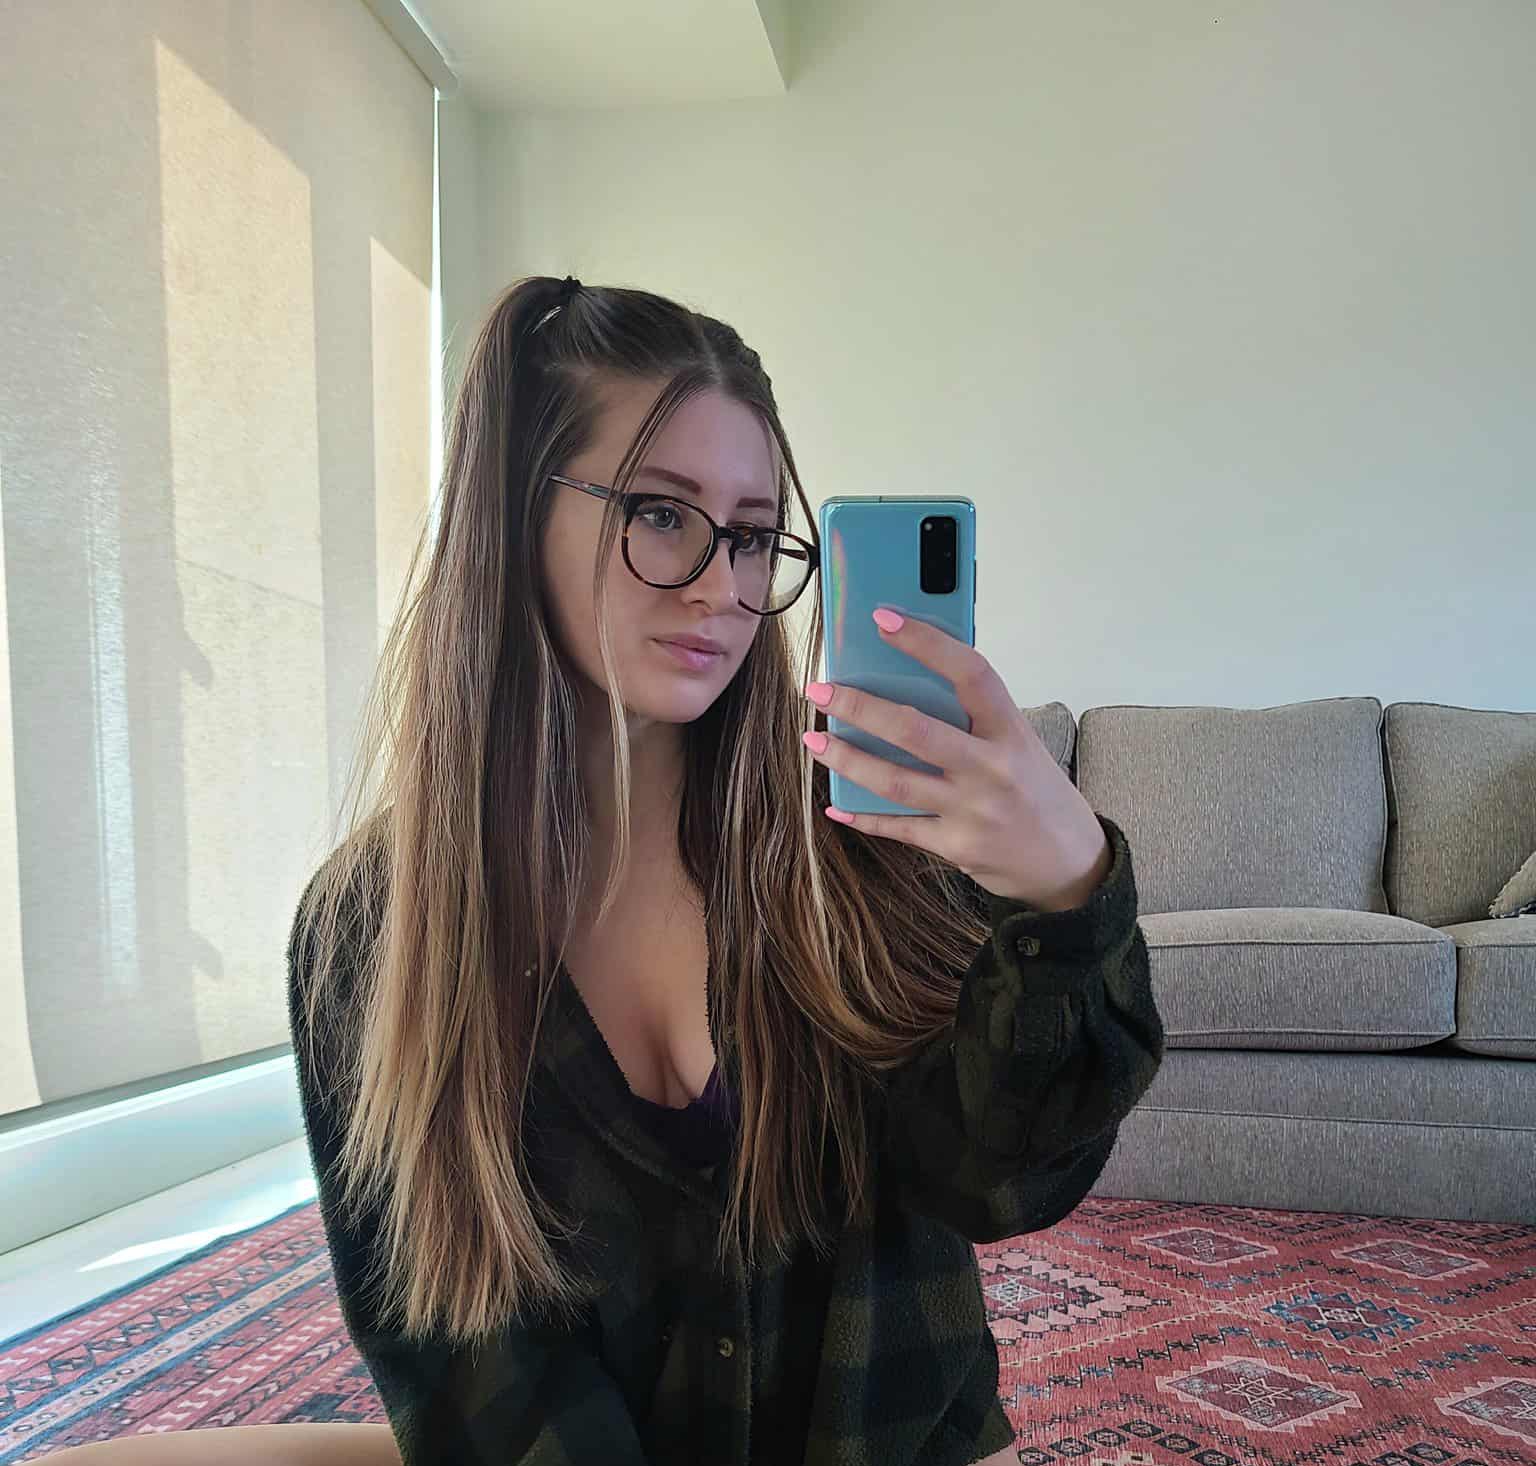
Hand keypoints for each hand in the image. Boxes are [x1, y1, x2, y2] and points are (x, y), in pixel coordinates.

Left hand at [802, 608, 1111, 911]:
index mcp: (1011, 730)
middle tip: (820, 689)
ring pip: (895, 781)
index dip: (926, 643)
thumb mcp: (1019, 743)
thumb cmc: (1037, 791)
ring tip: (814, 741)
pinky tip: (836, 807)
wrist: (1071, 863)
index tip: (883, 619)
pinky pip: (899, 827)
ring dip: (847, 759)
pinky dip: (864, 817)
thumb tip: (906, 681)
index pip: (970, 672)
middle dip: (860, 706)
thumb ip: (975, 718)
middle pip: (915, 729)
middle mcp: (994, 768)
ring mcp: (973, 810)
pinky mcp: (957, 846)